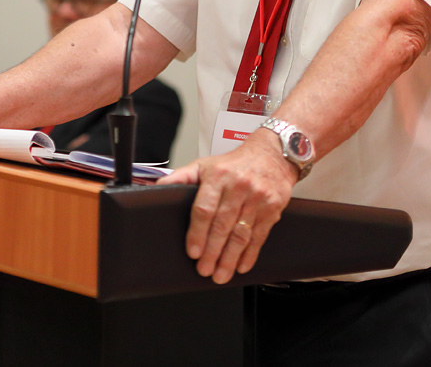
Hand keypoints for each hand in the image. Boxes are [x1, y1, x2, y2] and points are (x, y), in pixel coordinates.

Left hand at [160, 132, 297, 283]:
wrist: (270, 155)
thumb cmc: (233, 163)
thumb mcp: (204, 164)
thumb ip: (181, 177)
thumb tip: (158, 188)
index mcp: (218, 177)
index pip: (204, 208)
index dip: (197, 232)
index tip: (193, 251)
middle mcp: (238, 187)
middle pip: (222, 225)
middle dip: (212, 251)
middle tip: (204, 269)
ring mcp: (257, 199)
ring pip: (241, 234)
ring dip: (229, 258)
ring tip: (220, 275)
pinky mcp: (272, 209)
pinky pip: (259, 236)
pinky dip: (250, 254)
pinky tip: (241, 266)